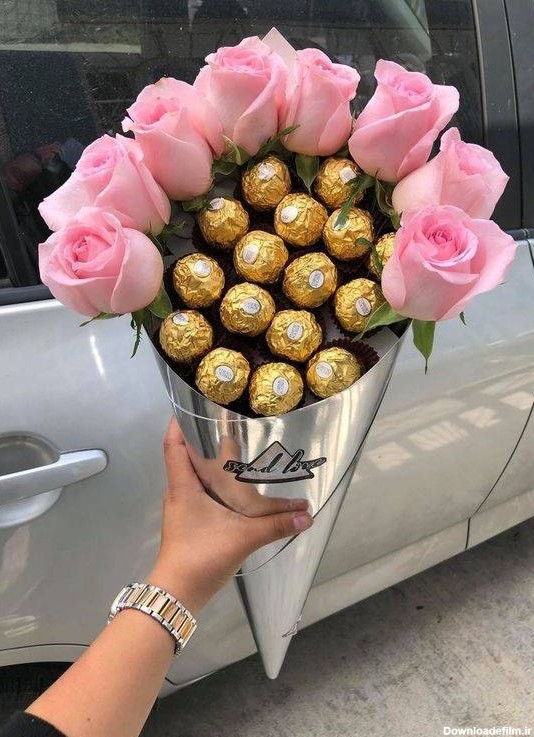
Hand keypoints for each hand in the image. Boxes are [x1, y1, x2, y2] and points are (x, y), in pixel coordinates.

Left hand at [148, 417, 312, 613]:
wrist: (178, 594)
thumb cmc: (200, 556)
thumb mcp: (242, 538)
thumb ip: (275, 525)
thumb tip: (307, 515)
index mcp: (184, 487)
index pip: (173, 445)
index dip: (179, 423)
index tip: (190, 405)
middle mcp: (180, 492)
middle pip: (187, 456)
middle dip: (204, 439)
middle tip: (228, 422)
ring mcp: (184, 508)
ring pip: (196, 476)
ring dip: (212, 462)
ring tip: (237, 448)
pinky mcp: (191, 522)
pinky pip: (202, 492)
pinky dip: (217, 483)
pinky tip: (236, 487)